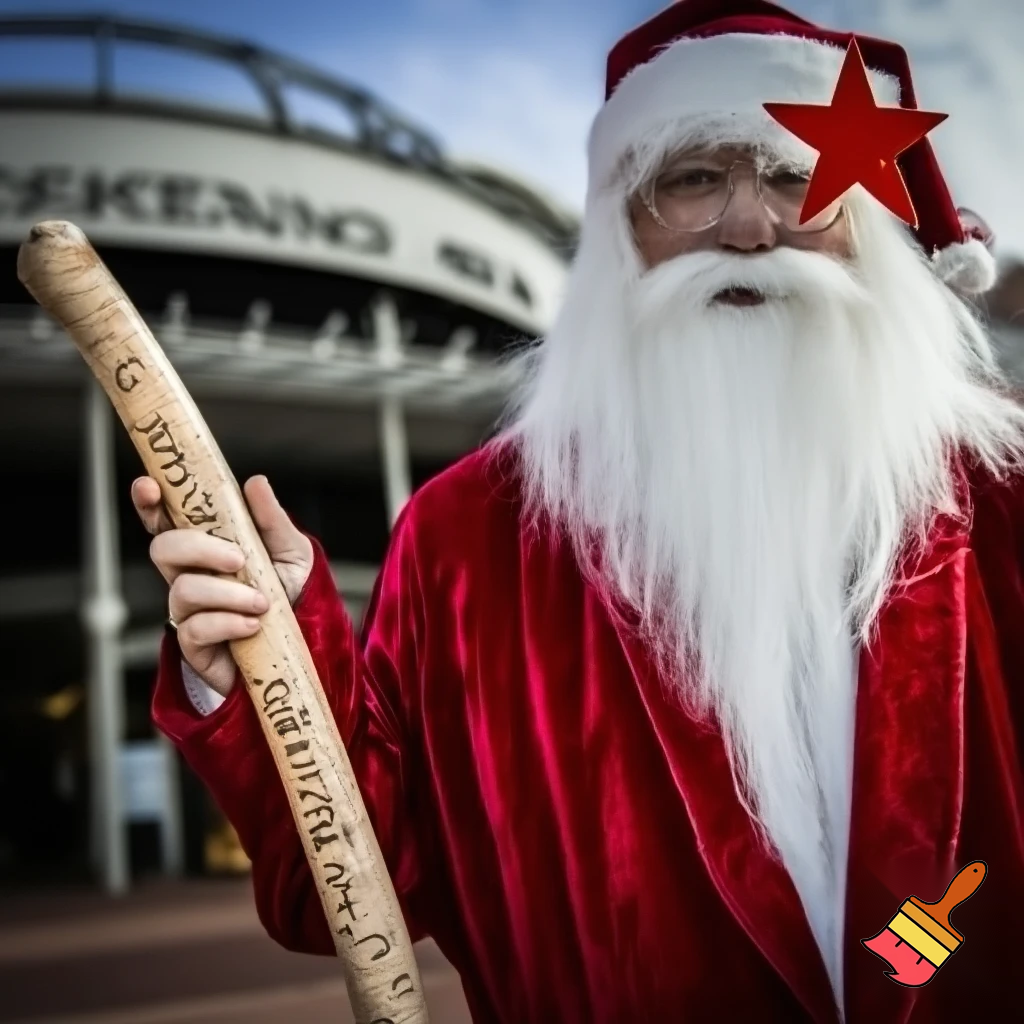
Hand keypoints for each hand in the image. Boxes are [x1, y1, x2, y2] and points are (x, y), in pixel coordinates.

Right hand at [132, 475, 313, 696]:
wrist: (304, 641)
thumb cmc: (290, 592)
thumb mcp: (291, 551)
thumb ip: (271, 519)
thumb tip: (256, 483)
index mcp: (207, 547)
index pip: (166, 520)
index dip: (149, 503)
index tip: (149, 487)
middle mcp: (190, 574)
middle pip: (163, 548)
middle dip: (198, 549)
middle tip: (238, 560)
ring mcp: (189, 609)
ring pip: (182, 590)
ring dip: (226, 594)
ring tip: (261, 603)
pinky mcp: (194, 645)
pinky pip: (194, 629)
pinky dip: (227, 624)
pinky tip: (252, 626)